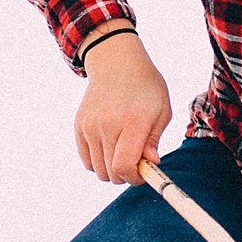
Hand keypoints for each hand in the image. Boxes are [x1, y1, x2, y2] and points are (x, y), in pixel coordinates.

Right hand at [75, 31, 172, 183]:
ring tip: (123, 153)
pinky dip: (99, 162)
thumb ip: (154, 140)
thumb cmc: (146, 88)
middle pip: (111, 173)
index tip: (143, 173)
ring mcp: (90, 126)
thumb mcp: (162, 111)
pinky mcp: (80, 127)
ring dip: (112, 170)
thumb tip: (150, 163)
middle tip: (137, 162)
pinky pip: (87, 161)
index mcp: (133, 121)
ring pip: (98, 170)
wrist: (117, 63)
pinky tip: (110, 148)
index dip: (134, 178)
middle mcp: (107, 124)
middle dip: (126, 175)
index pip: (124, 165)